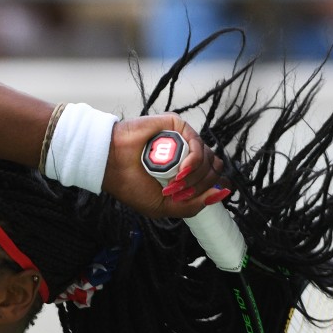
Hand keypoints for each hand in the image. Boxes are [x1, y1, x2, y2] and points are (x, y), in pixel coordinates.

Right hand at [102, 113, 226, 218]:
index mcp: (185, 174)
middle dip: (202, 185)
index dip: (215, 186)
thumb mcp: (164, 206)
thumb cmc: (131, 185)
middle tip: (181, 191)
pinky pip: (197, 143)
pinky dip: (194, 160)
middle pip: (215, 169)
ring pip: (209, 158)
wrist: (111, 166)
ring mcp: (182, 141)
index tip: (206, 194)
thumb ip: (193, 205)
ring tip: (176, 182)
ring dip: (196, 176)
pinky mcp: (177, 126)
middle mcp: (186, 156)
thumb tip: (221, 193)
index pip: (213, 177)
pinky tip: (182, 169)